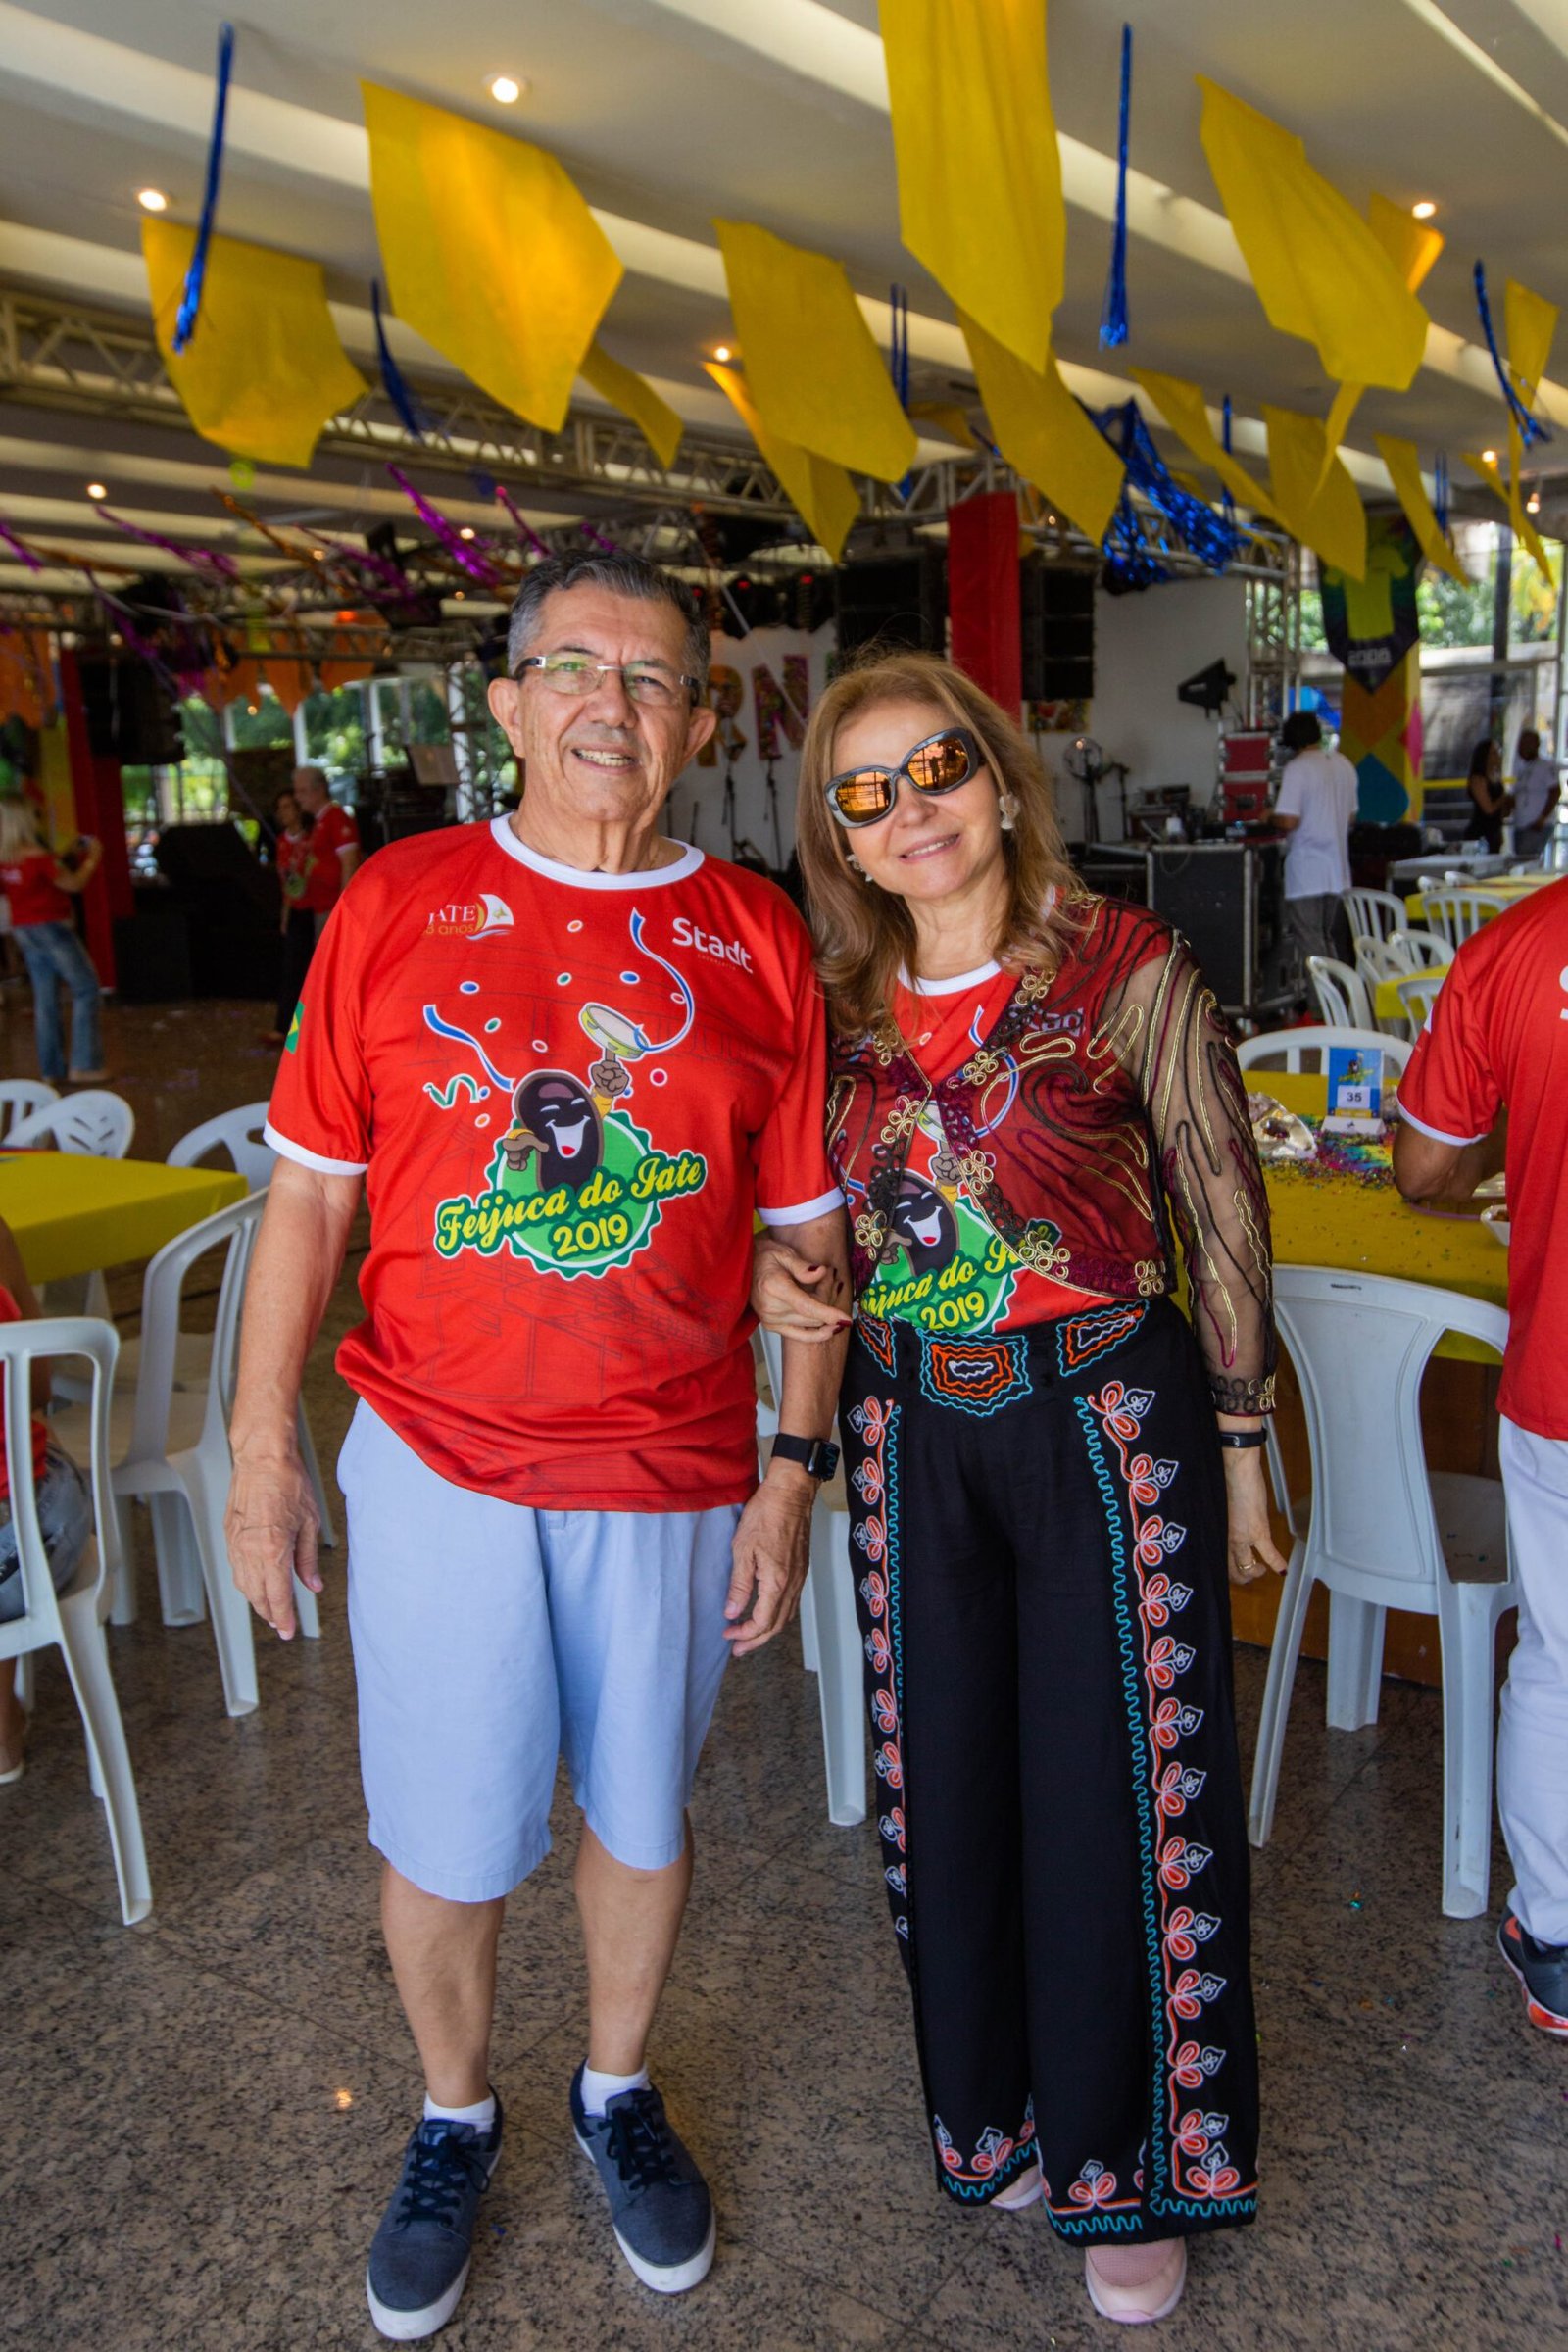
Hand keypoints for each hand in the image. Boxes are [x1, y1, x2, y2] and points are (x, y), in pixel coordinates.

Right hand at [224, 1447, 322, 1638]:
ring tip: (269, 1609)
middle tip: (281, 1624)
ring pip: (243, 1585)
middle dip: (270, 1613)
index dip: (284, 1617)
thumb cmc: (288, 1483)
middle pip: (258, 1596)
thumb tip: (313, 1585)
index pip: (277, 1596)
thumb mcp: (310, 1522)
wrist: (262, 1457)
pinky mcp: (229, 1534)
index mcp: (272, 1551)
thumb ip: (308, 1559)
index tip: (288, 1631)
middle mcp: (250, 1551)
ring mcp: (236, 1544)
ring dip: (256, 1600)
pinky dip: (245, 1582)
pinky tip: (255, 1583)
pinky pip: (236, 1568)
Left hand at [724, 1464, 813, 1655]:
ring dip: (767, 1629)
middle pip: (777, 1625)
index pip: (762, 1621)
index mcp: (777, 1582)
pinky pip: (791, 1601)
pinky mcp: (801, 1568)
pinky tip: (765, 1611)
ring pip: (786, 1615)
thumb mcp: (743, 1549)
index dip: (744, 1634)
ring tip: (749, 1635)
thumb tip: (732, 1612)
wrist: (791, 1493)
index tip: (727, 1635)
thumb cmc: (766, 1515)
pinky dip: (777, 1614)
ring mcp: (799, 1576)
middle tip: (737, 1649)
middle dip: (756, 1640)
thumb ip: (739, 1585)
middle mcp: (792, 1583)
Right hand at [751, 1232, 850, 1342]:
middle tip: (833, 1278)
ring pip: (810, 1324)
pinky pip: (800, 1336)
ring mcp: (771, 1320)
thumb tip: (821, 1273)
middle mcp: (771, 1308)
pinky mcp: (772, 1326)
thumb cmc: (763, 1256)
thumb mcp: (783, 1253)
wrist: (744, 1267)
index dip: (829, 1314)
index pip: (807, 1307)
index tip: (847, 1319)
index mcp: (774, 1287)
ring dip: (825, 1312)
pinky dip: (817, 1333)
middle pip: (812, 1316)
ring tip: (829, 1287)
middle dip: (830, 1300)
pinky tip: (830, 1328)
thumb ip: (802, 1266)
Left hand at [1221, 1447, 1288, 1584]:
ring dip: (1256, 1573)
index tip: (1234, 1573)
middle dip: (1242, 1577)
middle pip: (1232, 1571)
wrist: (1236, 1470)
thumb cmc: (1225, 1484)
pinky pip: (1268, 1554)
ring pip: (1247, 1568)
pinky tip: (1282, 1570)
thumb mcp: (1219, 1509)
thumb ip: (1224, 1524)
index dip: (1228, 1572)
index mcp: (1215, 1533)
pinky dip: (1277, 1563)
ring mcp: (1241, 1537)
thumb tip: (1229, 1530)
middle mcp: (1225, 1539)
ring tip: (1261, 1571)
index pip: (1219, 1562)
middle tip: (1249, 1574)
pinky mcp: (1258, 1531)